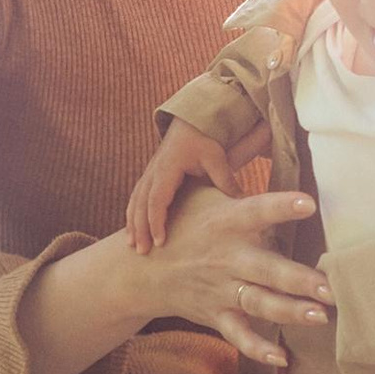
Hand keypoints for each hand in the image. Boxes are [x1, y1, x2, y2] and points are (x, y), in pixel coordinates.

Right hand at [127, 118, 239, 249]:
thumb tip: (242, 203)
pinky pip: (136, 198)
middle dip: (139, 228)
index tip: (159, 241)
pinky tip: (133, 231)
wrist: (191, 122)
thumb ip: (225, 179)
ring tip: (133, 246)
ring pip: (135, 201)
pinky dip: (132, 215)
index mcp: (167, 168)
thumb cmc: (204, 139)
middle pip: (141, 204)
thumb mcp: (216, 157)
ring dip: (132, 224)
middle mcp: (153, 172)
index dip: (156, 221)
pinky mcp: (150, 176)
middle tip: (142, 251)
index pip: (157, 199)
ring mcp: (149, 173)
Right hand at [146, 179, 332, 373]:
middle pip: (264, 269)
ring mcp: (219, 288)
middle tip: (329, 288)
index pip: (256, 211)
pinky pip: (237, 335)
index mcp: (226, 221)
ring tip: (321, 316)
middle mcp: (225, 257)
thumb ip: (237, 163)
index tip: (309, 204)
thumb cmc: (182, 220)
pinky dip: (256, 348)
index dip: (281, 206)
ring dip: (289, 311)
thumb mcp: (203, 188)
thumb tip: (267, 125)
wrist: (140, 267)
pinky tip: (281, 357)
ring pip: (258, 302)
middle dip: (297, 280)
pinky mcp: (215, 314)